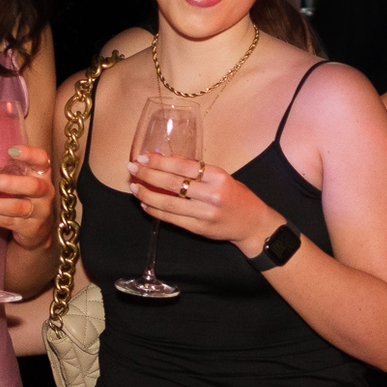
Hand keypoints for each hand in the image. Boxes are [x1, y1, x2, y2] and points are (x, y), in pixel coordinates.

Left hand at [0, 145, 54, 250]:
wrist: (36, 228)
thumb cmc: (21, 197)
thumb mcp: (11, 182)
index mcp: (40, 174)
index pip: (41, 160)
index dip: (29, 154)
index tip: (11, 151)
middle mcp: (45, 191)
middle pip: (33, 186)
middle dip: (10, 183)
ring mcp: (40, 211)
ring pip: (19, 207)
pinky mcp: (31, 228)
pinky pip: (11, 222)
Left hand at [128, 153, 278, 251]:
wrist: (253, 224)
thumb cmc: (238, 196)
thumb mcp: (222, 177)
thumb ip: (197, 170)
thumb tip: (169, 158)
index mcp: (219, 177)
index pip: (184, 166)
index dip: (161, 162)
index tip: (144, 157)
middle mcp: (212, 195)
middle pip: (173, 184)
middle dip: (148, 175)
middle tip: (133, 168)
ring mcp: (205, 214)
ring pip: (169, 203)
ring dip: (147, 194)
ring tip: (134, 187)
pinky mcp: (199, 228)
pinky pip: (172, 219)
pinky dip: (155, 211)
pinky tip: (145, 203)